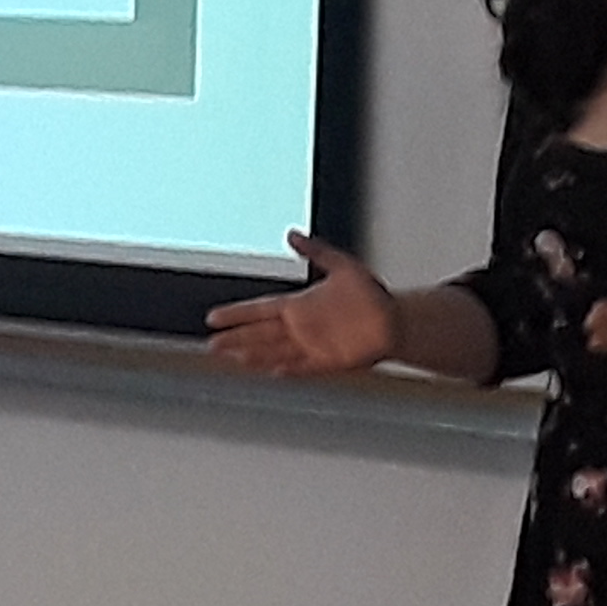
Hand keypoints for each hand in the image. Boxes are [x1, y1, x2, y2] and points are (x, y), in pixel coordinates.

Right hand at [206, 231, 400, 375]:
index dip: (236, 313)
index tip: (213, 317)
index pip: (260, 309)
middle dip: (235, 339)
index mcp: (299, 305)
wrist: (396, 320)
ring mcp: (312, 346)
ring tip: (231, 359)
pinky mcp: (328, 361)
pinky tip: (272, 372)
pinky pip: (303, 367)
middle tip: (211, 345)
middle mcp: (301, 327)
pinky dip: (288, 369)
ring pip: (274, 352)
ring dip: (254, 356)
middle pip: (260, 334)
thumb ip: (316, 251)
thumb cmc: (372, 295)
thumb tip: (292, 234)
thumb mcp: (342, 265)